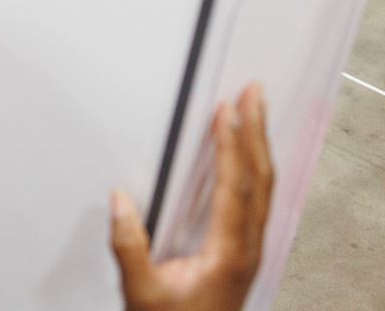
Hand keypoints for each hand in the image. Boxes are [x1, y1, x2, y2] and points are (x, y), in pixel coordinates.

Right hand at [112, 84, 272, 310]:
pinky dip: (255, 169)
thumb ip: (130, 247)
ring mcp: (250, 251)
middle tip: (255, 94)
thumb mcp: (142, 294)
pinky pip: (258, 201)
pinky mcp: (244, 253)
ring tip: (256, 113)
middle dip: (257, 133)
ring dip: (260, 147)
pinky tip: (249, 158)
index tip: (227, 112)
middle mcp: (247, 248)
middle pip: (261, 180)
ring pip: (264, 189)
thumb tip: (120, 201)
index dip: (232, 146)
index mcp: (229, 253)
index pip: (236, 187)